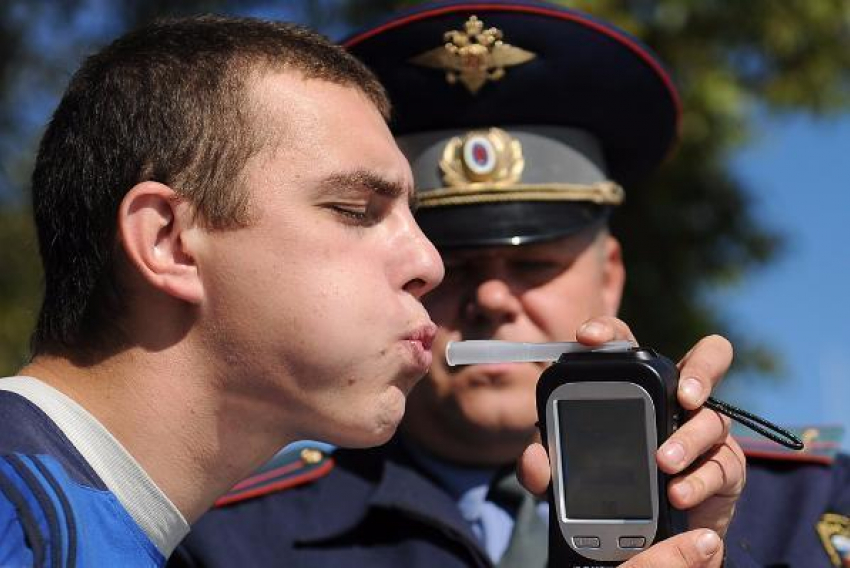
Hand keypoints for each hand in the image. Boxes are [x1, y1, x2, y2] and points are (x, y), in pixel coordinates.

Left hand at [517, 317, 745, 555]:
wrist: (649, 534)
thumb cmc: (609, 487)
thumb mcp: (568, 477)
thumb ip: (545, 468)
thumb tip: (535, 459)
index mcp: (637, 384)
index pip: (628, 341)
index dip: (609, 331)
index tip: (587, 338)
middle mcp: (679, 398)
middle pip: (709, 357)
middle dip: (700, 371)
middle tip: (682, 396)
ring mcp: (706, 430)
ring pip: (714, 418)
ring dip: (689, 440)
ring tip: (664, 462)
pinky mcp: (725, 467)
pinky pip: (723, 466)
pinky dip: (699, 481)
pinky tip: (677, 493)